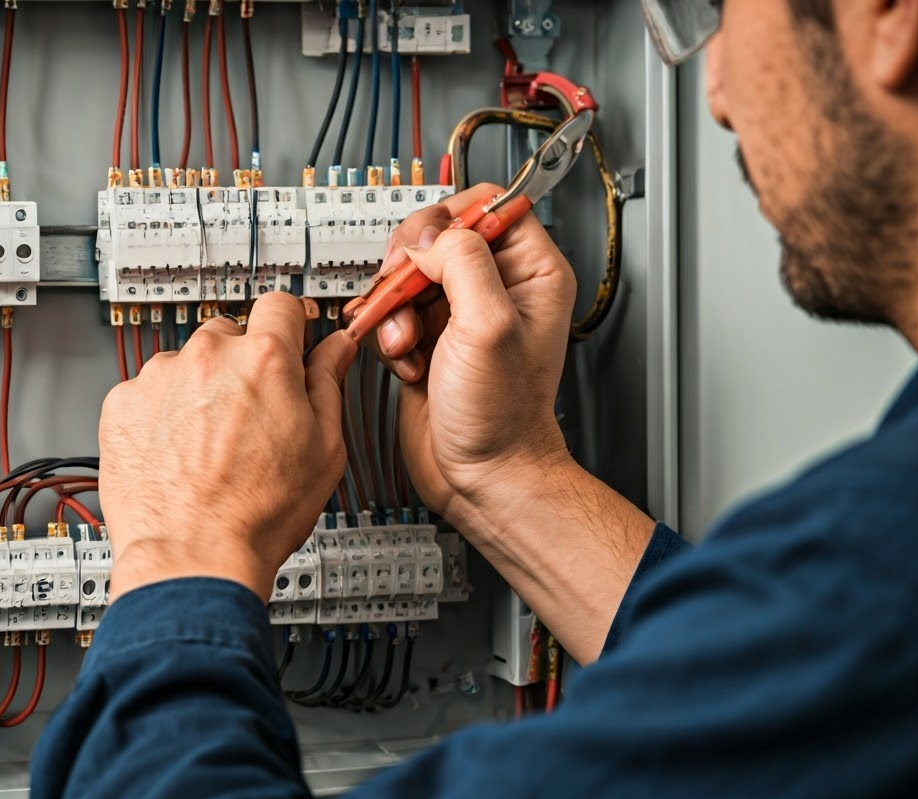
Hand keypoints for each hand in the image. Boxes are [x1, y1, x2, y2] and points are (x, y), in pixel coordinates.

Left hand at [99, 294, 357, 601]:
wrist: (193, 556)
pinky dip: (161, 414)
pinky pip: (147, 393)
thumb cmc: (259, 513)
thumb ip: (329, 383)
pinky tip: (179, 453)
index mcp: (264, 359)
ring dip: (199, 390)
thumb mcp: (324, 447)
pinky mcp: (121, 404)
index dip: (291, 327)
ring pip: (186, 365)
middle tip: (252, 416)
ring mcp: (158, 378)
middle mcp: (207, 357)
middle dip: (243, 365)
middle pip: (231, 334)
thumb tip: (336, 348)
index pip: (281, 306)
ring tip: (211, 446)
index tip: (291, 342)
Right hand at [370, 183, 578, 524]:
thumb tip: (429, 235)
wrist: (480, 475)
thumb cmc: (502, 416)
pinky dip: (387, 334)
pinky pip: (392, 311)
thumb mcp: (489, 327)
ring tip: (407, 342)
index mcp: (530, 271)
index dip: (450, 218)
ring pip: (407, 274)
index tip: (428, 247)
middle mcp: (495, 286)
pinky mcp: (427, 337)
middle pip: (435, 235)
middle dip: (409, 266)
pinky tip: (405, 361)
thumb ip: (463, 263)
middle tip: (402, 291)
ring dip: (393, 306)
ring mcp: (458, 312)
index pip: (488, 204)